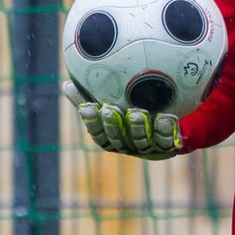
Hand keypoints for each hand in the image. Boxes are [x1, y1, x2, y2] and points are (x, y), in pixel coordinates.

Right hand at [61, 81, 181, 158]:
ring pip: (141, 142)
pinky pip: (166, 141)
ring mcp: (149, 149)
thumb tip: (65, 85)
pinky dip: (165, 129)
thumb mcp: (110, 104)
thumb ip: (88, 98)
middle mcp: (129, 146)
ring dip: (138, 128)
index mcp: (113, 139)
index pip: (99, 135)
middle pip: (118, 140)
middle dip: (113, 126)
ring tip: (137, 113)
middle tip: (109, 110)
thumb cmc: (131, 113)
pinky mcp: (168, 147)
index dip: (92, 123)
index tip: (88, 107)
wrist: (167, 124)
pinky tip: (164, 117)